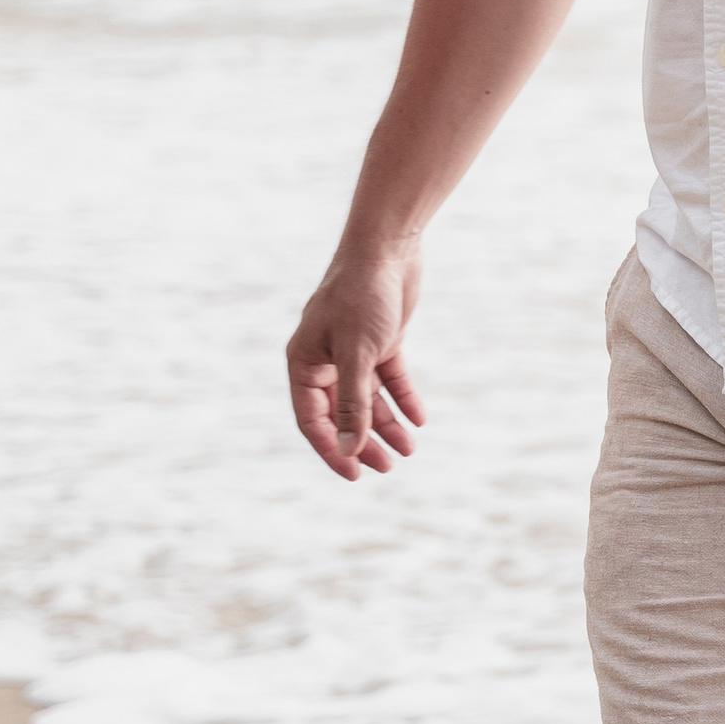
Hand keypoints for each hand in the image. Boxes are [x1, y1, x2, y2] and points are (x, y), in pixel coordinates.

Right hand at [286, 238, 427, 480]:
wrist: (388, 247)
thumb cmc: (362, 296)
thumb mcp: (358, 354)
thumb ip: (354, 403)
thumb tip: (350, 449)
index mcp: (305, 363)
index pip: (313, 419)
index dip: (332, 449)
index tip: (354, 475)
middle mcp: (325, 360)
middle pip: (342, 413)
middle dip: (363, 441)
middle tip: (388, 468)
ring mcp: (353, 350)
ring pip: (368, 399)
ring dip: (386, 425)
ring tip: (408, 450)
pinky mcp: (380, 340)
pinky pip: (390, 378)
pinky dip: (404, 397)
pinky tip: (419, 419)